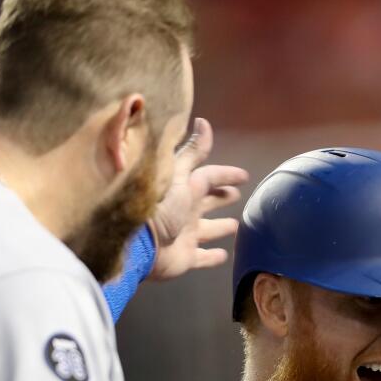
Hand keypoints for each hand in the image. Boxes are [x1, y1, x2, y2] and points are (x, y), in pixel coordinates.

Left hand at [148, 117, 247, 280]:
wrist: (136, 243)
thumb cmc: (157, 204)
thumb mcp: (176, 172)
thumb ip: (192, 151)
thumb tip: (203, 122)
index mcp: (184, 188)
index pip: (209, 176)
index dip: (226, 174)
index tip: (244, 176)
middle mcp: (185, 210)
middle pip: (207, 200)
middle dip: (222, 196)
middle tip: (236, 195)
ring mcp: (185, 234)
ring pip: (208, 229)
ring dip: (221, 227)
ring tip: (235, 226)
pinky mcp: (185, 257)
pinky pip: (202, 258)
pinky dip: (213, 257)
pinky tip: (224, 256)